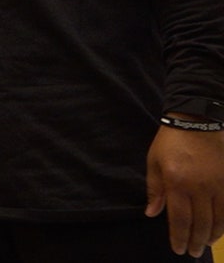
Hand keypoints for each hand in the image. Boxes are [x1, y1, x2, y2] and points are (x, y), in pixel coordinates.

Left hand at [145, 123, 223, 256]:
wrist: (197, 121)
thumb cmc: (170, 142)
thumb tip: (152, 214)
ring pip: (218, 219)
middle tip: (192, 252)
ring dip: (211, 235)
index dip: (179, 237)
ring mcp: (218, 184)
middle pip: (200, 223)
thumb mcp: (154, 162)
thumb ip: (155, 190)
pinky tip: (219, 230)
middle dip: (195, 241)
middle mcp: (200, 187)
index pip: (180, 219)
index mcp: (177, 183)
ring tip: (204, 244)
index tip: (178, 249)